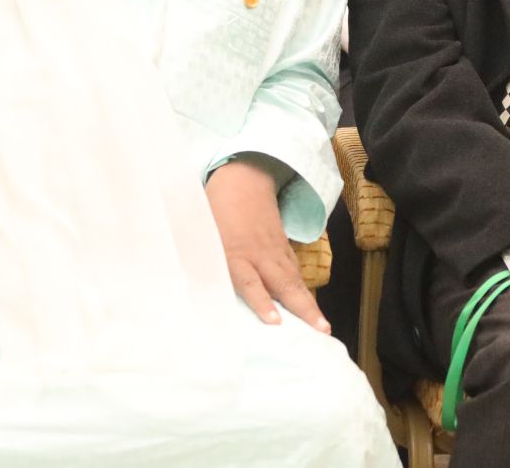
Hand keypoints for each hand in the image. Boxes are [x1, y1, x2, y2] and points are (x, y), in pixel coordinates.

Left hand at [205, 157, 328, 332]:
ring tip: (323, 326)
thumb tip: (186, 292)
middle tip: (321, 331)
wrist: (244, 178)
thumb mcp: (200, 234)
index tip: (276, 322)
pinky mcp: (283, 246)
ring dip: (308, 304)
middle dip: (303, 309)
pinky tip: (310, 306)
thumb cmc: (215, 210)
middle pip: (284, 285)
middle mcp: (260, 255)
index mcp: (235, 253)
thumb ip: (200, 261)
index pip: (250, 282)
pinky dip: (303, 289)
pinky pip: (294, 270)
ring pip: (295, 280)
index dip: (262, 303)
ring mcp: (275, 250)